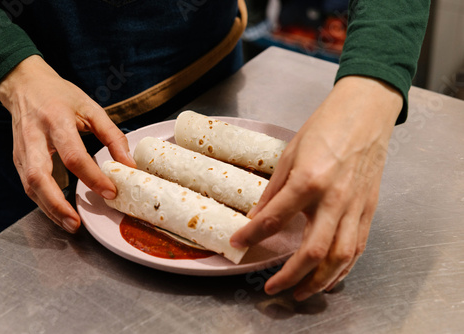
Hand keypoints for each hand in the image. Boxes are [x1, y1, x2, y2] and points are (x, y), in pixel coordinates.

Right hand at [0, 55, 134, 232]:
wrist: (24, 85)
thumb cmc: (60, 96)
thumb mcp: (91, 108)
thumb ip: (112, 135)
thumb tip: (129, 164)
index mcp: (55, 120)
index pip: (73, 155)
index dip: (92, 176)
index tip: (110, 192)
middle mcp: (34, 137)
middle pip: (39, 176)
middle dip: (57, 204)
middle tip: (77, 223)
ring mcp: (22, 149)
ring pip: (29, 185)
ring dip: (49, 209)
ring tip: (71, 224)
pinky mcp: (18, 158)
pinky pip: (29, 185)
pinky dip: (43, 202)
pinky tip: (59, 212)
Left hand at [231, 76, 401, 299]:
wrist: (365, 114)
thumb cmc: (325, 128)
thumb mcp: (290, 154)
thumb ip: (274, 191)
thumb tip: (258, 217)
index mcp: (309, 180)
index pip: (275, 219)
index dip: (251, 235)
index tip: (237, 244)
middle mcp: (334, 199)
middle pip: (312, 252)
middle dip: (289, 276)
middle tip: (272, 289)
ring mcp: (355, 207)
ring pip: (339, 258)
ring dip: (319, 282)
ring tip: (301, 293)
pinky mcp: (369, 210)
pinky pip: (357, 248)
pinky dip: (343, 269)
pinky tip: (329, 277)